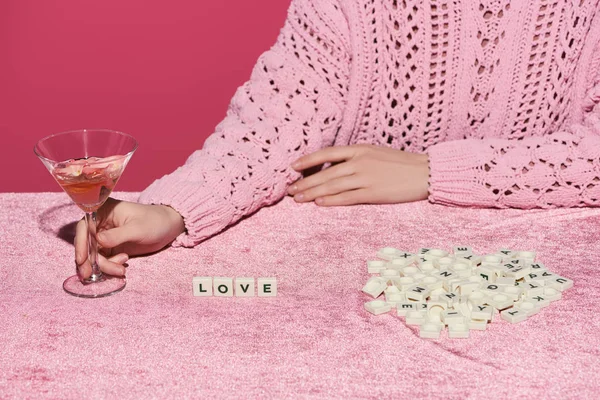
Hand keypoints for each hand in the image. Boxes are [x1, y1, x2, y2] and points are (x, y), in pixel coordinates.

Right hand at [75, 198, 184, 278]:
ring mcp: (105, 236)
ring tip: (121, 269)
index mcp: (103, 210)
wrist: (167, 227)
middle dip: (90, 261)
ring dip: (104, 265)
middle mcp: (100, 223)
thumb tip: (98, 240)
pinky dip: (109, 266)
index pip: (84, 227)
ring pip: (94, 255)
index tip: (81, 260)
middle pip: (86, 244)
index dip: (80, 243)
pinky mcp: (111, 248)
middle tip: (92, 275)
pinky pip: (103, 260)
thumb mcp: (137, 228)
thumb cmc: (154, 221)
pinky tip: (122, 267)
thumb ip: (117, 235)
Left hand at [287, 144, 428, 205]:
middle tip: (289, 190)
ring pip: (332, 185)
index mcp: (360, 149)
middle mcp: (360, 162)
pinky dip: (331, 201)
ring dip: (313, 193)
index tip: (292, 167)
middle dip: (305, 182)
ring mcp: (366, 178)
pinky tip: (318, 203)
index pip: (327, 153)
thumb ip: (356, 157)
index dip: (308, 160)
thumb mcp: (376, 152)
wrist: (425, 172)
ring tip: (298, 198)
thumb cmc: (401, 163)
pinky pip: (347, 198)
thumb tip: (334, 166)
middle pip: (326, 173)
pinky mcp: (373, 193)